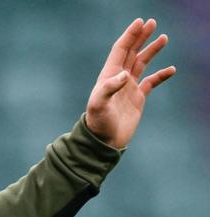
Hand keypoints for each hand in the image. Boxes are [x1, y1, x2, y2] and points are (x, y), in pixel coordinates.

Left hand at [85, 18, 174, 148]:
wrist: (104, 141)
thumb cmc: (98, 123)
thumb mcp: (99, 105)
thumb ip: (109, 88)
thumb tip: (124, 74)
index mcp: (109, 76)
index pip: (120, 50)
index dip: (130, 36)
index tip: (140, 22)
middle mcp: (118, 79)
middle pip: (131, 52)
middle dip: (140, 37)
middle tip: (152, 23)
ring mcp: (128, 88)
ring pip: (141, 64)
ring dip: (151, 51)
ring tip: (163, 37)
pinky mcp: (137, 98)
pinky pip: (151, 82)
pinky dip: (161, 75)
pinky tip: (171, 69)